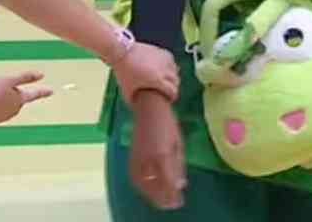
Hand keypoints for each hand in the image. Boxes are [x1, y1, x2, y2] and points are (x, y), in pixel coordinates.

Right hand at [0, 70, 52, 124]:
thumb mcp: (9, 79)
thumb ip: (26, 77)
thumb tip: (41, 75)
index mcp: (19, 100)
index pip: (34, 94)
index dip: (42, 91)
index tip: (51, 91)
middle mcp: (13, 111)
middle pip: (17, 99)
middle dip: (12, 93)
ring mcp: (2, 117)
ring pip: (6, 105)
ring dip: (1, 99)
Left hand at [113, 42, 179, 103]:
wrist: (121, 52)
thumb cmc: (124, 73)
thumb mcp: (127, 91)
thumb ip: (133, 102)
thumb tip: (137, 110)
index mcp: (157, 80)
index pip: (173, 91)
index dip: (172, 97)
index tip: (168, 100)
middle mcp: (164, 70)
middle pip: (176, 82)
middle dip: (173, 87)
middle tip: (166, 91)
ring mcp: (164, 59)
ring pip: (175, 71)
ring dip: (172, 77)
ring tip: (166, 81)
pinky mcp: (163, 52)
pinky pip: (171, 62)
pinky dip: (170, 67)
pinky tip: (165, 70)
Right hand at [129, 90, 186, 209]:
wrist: (148, 108)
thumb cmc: (168, 123)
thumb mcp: (178, 144)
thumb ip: (179, 166)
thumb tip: (181, 185)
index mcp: (162, 156)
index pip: (168, 184)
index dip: (174, 196)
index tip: (180, 201)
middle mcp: (147, 161)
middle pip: (154, 188)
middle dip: (163, 198)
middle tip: (173, 203)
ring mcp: (136, 160)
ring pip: (142, 186)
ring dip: (152, 195)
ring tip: (161, 198)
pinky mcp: (130, 158)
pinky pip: (135, 179)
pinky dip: (142, 187)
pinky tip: (149, 189)